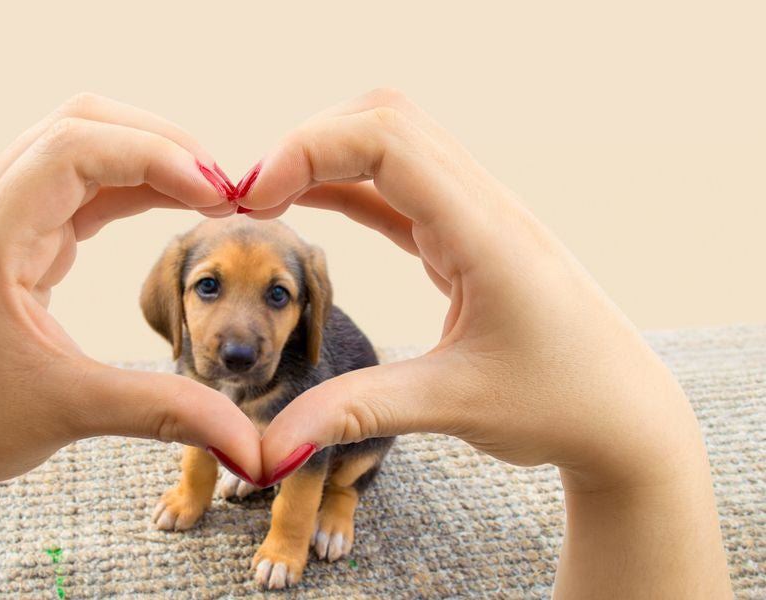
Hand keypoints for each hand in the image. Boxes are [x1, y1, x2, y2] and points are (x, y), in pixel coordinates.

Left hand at [0, 94, 261, 597]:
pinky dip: (130, 185)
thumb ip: (167, 411)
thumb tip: (252, 446)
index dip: (153, 157)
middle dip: (157, 144)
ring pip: (78, 146)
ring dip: (146, 159)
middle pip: (76, 126)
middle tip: (223, 187)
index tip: (216, 195)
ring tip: (209, 195)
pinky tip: (173, 204)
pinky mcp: (14, 237)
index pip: (72, 150)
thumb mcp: (73, 412)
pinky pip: (78, 185)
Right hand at [240, 89, 730, 596]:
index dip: (310, 148)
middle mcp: (483, 208)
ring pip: (394, 146)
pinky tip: (309, 202)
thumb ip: (356, 412)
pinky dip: (348, 187)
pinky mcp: (467, 240)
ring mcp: (477, 218)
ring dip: (327, 158)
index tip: (256, 196)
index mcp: (485, 232)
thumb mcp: (453, 406)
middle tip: (252, 195)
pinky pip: (400, 190)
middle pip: (386, 120)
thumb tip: (267, 447)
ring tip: (268, 197)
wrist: (624, 415)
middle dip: (309, 141)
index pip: (390, 140)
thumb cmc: (561, 406)